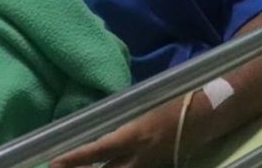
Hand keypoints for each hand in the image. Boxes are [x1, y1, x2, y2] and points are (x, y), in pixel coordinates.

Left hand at [50, 98, 182, 167]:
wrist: (208, 115)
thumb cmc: (176, 101)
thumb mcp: (146, 104)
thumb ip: (123, 117)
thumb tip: (98, 121)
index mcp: (135, 135)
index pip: (99, 150)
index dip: (75, 158)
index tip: (53, 163)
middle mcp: (139, 155)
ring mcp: (148, 164)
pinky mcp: (155, 166)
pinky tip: (109, 165)